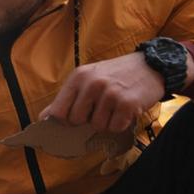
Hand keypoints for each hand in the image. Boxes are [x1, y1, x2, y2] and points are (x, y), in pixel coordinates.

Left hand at [42, 52, 169, 132]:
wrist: (151, 65)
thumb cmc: (115, 75)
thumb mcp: (88, 79)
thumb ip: (66, 99)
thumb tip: (43, 119)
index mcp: (78, 78)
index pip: (58, 112)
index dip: (65, 120)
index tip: (76, 118)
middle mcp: (92, 84)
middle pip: (77, 121)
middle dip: (88, 121)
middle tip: (101, 109)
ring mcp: (110, 93)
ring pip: (97, 126)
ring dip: (107, 122)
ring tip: (115, 107)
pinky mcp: (128, 103)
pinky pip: (115, 128)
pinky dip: (121, 124)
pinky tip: (126, 111)